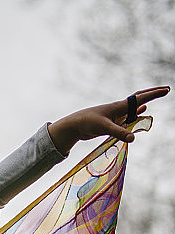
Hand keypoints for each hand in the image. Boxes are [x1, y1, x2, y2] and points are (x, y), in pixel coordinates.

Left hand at [47, 86, 169, 154]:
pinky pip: (128, 118)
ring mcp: (115, 115)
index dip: (154, 94)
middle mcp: (119, 109)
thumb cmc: (87, 123)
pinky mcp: (111, 122)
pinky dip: (136, 115)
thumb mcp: (104, 128)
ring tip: (154, 100)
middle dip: (152, 95)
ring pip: (134, 109)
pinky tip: (140, 114)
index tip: (167, 90)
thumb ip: (119, 132)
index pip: (141, 99)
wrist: (74, 125)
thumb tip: (133, 138)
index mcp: (119, 106)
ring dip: (144, 105)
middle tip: (165, 90)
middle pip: (139, 100)